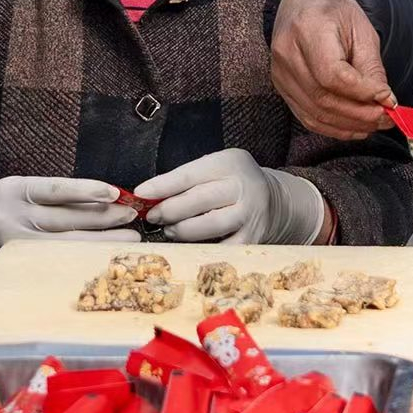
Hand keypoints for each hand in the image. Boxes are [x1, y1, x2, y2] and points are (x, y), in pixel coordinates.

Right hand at [0, 176, 141, 267]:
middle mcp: (10, 217)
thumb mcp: (30, 191)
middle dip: (104, 217)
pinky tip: (107, 253)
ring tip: (130, 237)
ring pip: (67, 242)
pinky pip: (61, 259)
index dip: (87, 190)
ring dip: (103, 239)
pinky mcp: (21, 265)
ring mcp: (15, 245)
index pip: (56, 189)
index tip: (115, 193)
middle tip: (132, 216)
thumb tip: (112, 199)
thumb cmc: (18, 206)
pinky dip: (87, 255)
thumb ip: (62, 195)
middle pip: (66, 218)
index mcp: (14, 190)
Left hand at [136, 148, 324, 244]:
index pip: (189, 175)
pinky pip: (223, 248)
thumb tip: (148, 196)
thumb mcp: (214, 168)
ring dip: (183, 231)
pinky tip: (188, 247)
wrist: (273, 200)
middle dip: (169, 210)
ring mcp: (250, 215)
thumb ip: (186, 179)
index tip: (139, 193)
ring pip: (211, 226)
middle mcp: (242, 187)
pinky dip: (202, 249)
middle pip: (199, 200)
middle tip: (152, 216)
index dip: (162, 185)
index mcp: (229, 163)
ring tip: (170, 230)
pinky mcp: (253, 238)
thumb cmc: (231, 182)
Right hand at [270, 0, 393, 140]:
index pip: (332, 74)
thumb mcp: (362, 29)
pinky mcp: (281, 87)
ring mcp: (280, 72)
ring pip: (315, 113)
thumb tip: (386, 103)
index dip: (363, 93)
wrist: (303, 0)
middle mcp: (287, 52)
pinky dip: (334, 128)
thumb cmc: (334, 11)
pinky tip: (355, 127)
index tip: (388, 99)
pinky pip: (307, 117)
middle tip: (388, 118)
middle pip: (323, 98)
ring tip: (376, 123)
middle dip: (360, 114)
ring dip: (350, 125)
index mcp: (308, 28)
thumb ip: (372, 68)